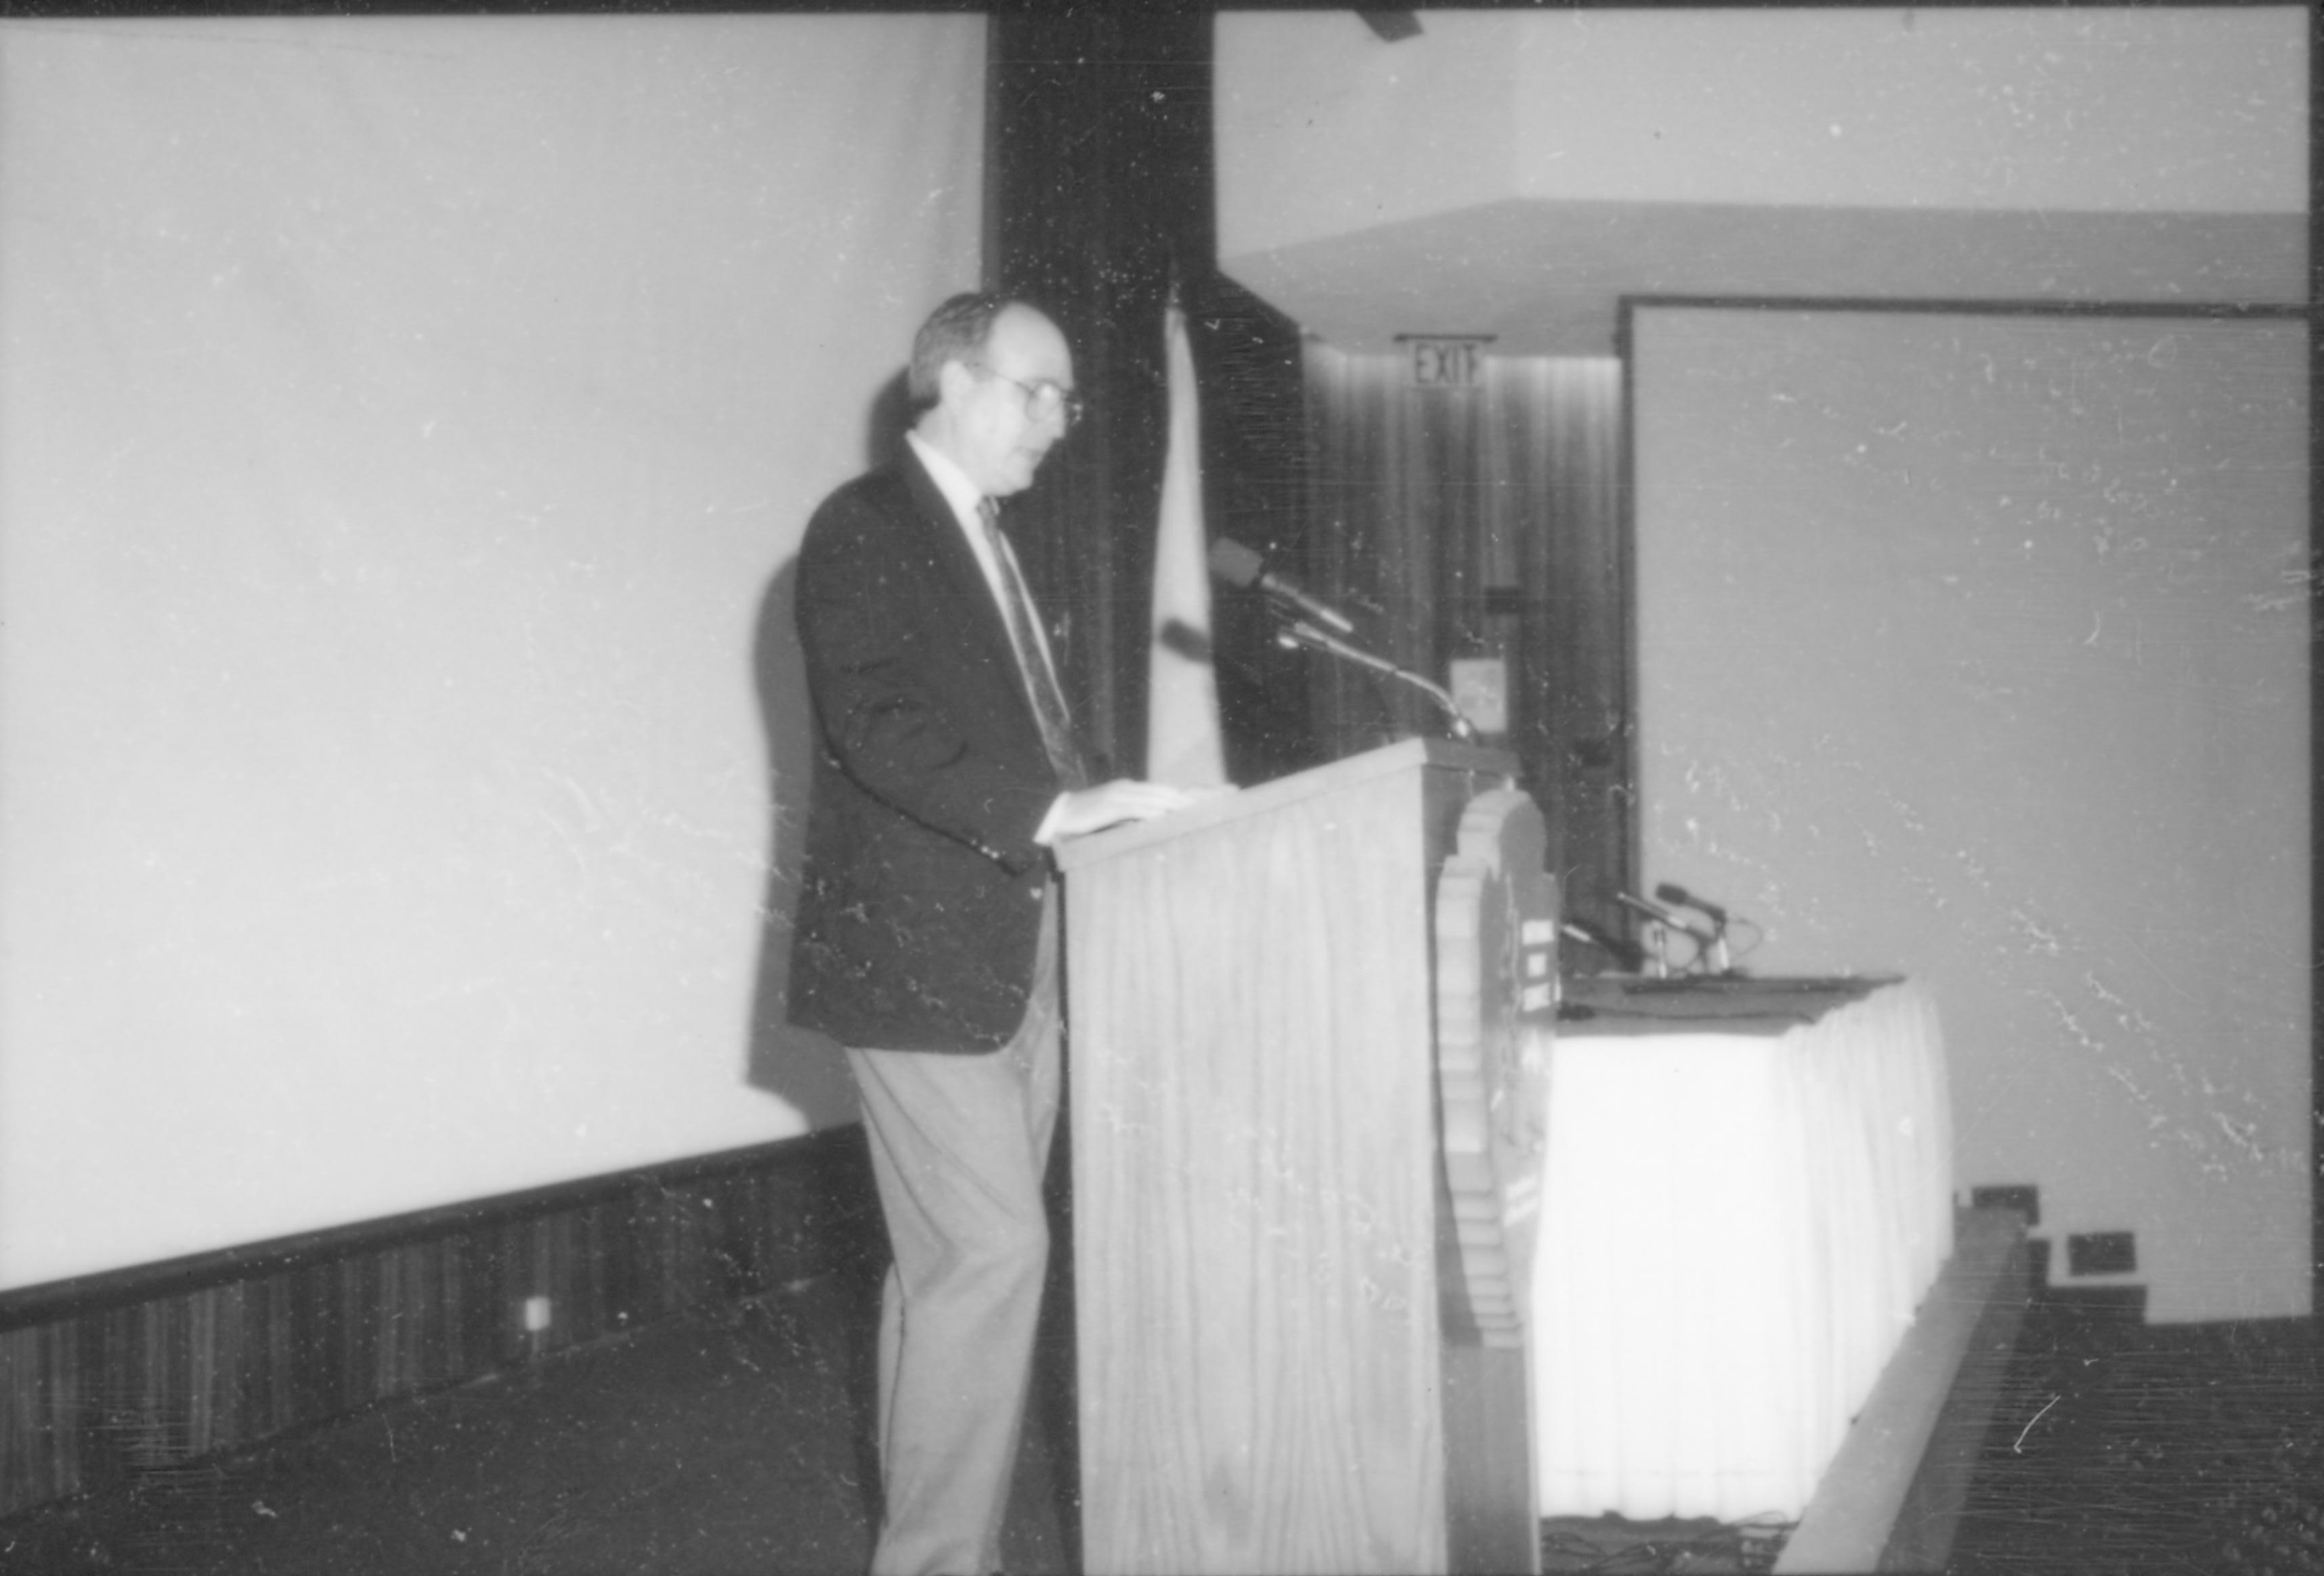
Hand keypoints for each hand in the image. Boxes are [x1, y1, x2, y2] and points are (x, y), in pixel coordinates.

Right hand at [1049, 778, 1204, 838]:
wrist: (1059, 815)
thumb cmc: (1087, 818)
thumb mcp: (1113, 815)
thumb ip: (1132, 817)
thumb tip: (1151, 825)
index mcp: (1128, 788)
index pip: (1160, 790)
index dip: (1179, 794)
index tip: (1197, 800)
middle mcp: (1127, 788)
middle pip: (1162, 792)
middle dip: (1183, 798)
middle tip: (1204, 804)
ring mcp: (1119, 796)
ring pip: (1153, 799)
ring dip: (1173, 805)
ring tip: (1191, 812)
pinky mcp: (1110, 807)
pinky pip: (1136, 809)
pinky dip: (1152, 813)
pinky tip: (1165, 818)